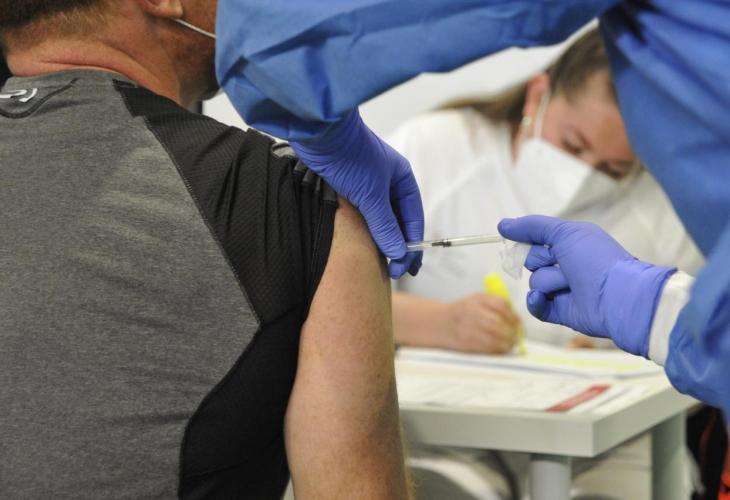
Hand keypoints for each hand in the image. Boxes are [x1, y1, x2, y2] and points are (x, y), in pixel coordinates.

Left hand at [291, 110, 423, 278]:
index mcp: (402, 178)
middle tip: (397, 272)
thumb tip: (398, 252)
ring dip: (382, 239)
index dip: (412, 244)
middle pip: (398, 220)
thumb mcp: (370, 196)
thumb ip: (384, 226)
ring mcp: (368, 184)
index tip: (406, 268)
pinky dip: (366, 230)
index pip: (413, 218)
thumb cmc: (350, 158)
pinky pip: (363, 214)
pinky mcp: (348, 186)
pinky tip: (363, 245)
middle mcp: (388, 181)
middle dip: (399, 245)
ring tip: (381, 263)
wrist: (318, 133)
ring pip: (380, 218)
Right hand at [444, 294, 520, 353]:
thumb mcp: (476, 301)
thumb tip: (517, 320)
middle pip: (497, 322)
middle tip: (516, 337)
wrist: (438, 322)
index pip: (500, 305)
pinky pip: (485, 347)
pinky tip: (500, 348)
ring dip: (505, 343)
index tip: (519, 324)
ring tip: (510, 344)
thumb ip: (496, 306)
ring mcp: (466, 327)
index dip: (513, 316)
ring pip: (492, 337)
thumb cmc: (462, 312)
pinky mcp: (464, 341)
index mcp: (477, 299)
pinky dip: (496, 349)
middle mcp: (471, 311)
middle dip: (511, 332)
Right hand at [498, 216, 675, 356]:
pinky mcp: (561, 311)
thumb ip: (532, 226)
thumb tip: (502, 225)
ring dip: (550, 281)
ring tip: (571, 284)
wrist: (618, 296)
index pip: (535, 240)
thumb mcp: (565, 232)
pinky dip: (537, 301)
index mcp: (570, 244)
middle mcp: (566, 265)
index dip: (527, 239)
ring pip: (536, 282)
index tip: (514, 237)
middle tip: (561, 262)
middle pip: (531, 261)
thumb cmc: (595, 259)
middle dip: (541, 260)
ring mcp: (563, 289)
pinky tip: (543, 298)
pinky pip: (536, 306)